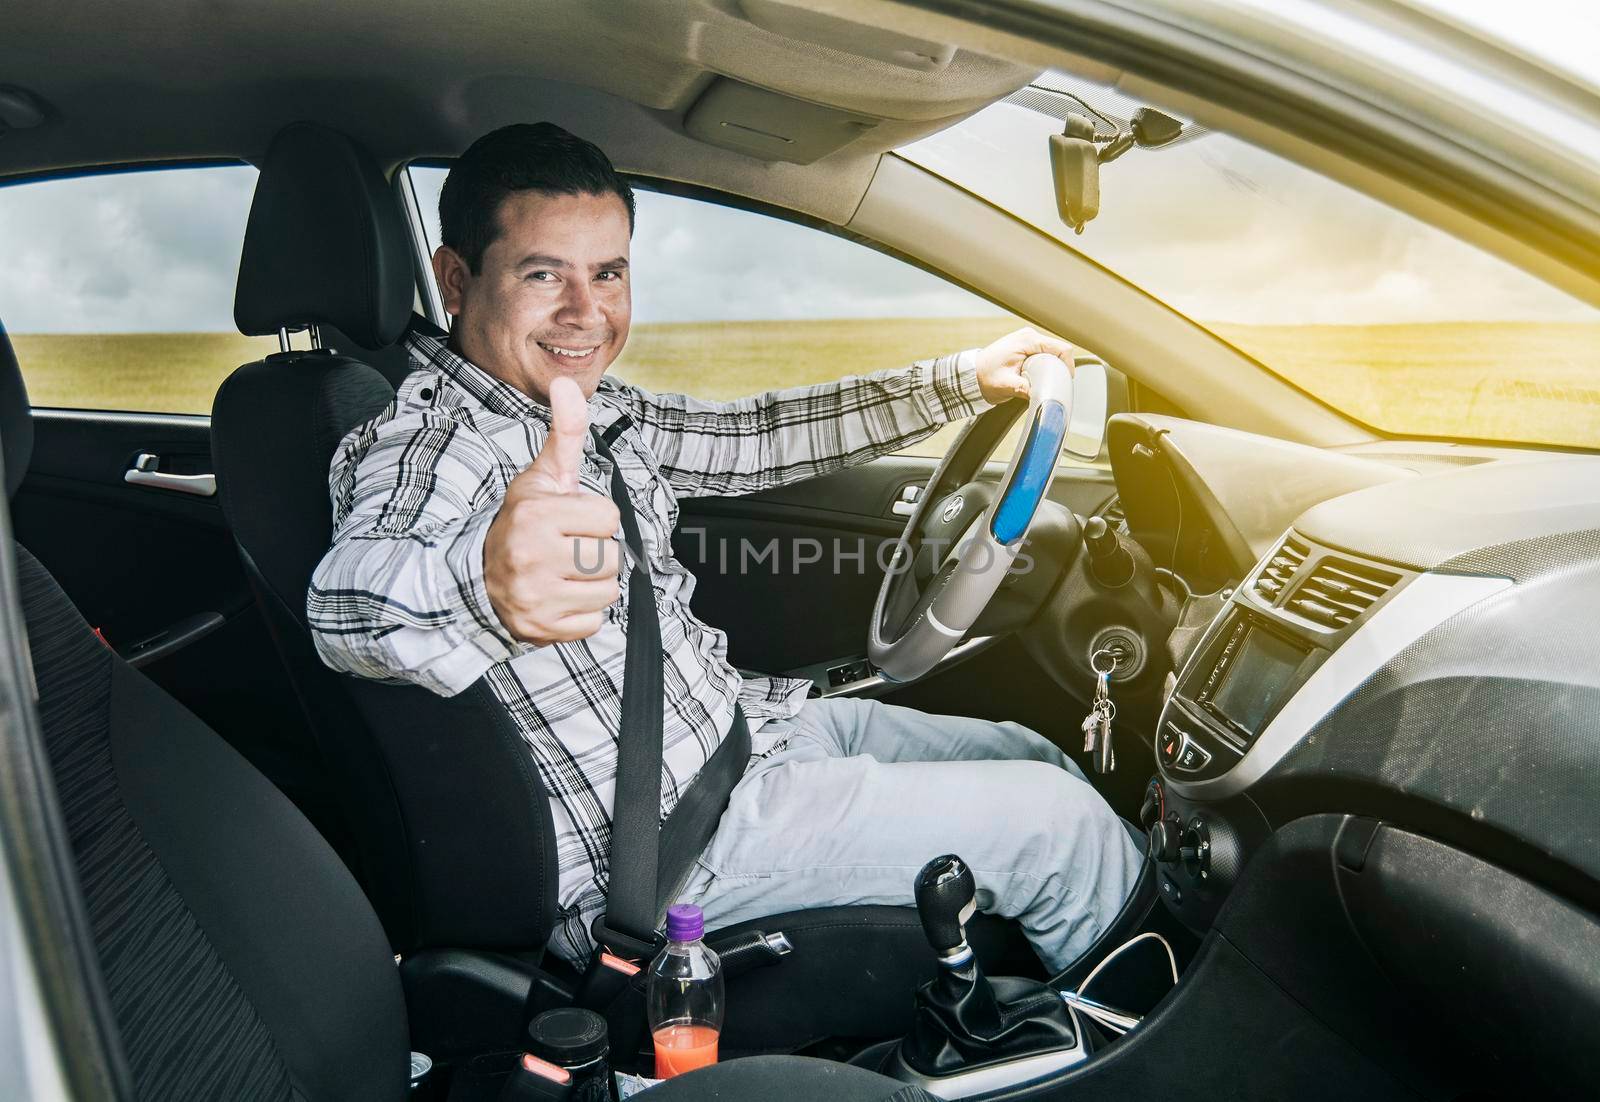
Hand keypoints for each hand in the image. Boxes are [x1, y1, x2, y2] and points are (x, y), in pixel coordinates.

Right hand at [484, 377, 621, 644]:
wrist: (478, 574)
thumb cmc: (523, 522)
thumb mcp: (543, 477)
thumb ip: (564, 433)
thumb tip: (566, 383)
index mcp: (535, 516)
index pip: (609, 519)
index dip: (595, 519)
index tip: (570, 521)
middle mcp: (531, 557)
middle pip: (612, 558)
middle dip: (596, 553)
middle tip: (568, 549)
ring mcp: (534, 597)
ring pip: (607, 592)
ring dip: (593, 584)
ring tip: (564, 573)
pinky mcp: (538, 629)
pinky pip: (593, 624)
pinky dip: (581, 615)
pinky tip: (558, 598)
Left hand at [975, 327, 1075, 404]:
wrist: (971, 376)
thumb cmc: (984, 378)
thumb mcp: (1006, 385)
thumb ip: (1024, 389)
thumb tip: (1041, 396)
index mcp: (1027, 340)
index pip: (1061, 348)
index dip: (1068, 366)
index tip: (1064, 382)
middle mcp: (1029, 336)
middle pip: (1059, 351)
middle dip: (1059, 369)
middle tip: (1051, 385)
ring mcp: (1028, 341)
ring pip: (1052, 354)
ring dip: (1052, 369)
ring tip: (1041, 382)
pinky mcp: (1026, 348)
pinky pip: (1044, 356)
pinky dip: (1045, 367)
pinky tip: (1037, 378)